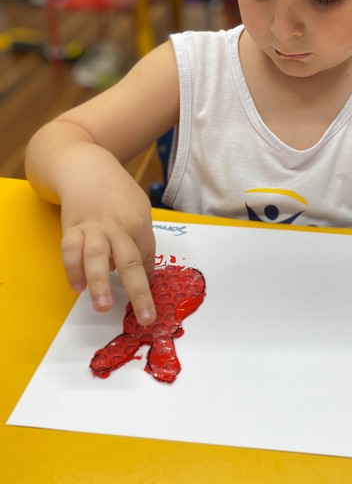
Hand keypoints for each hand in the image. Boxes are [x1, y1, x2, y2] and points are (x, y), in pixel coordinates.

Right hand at [60, 171, 156, 323]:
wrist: (86, 165)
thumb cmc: (116, 191)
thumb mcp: (137, 207)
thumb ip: (139, 236)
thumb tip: (139, 268)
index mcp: (141, 221)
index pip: (147, 256)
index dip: (148, 278)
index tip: (149, 300)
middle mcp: (119, 225)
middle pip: (131, 261)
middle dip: (139, 292)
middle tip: (146, 317)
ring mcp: (95, 226)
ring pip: (98, 256)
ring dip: (100, 282)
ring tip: (102, 306)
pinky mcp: (72, 225)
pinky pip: (71, 249)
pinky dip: (72, 268)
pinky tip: (76, 286)